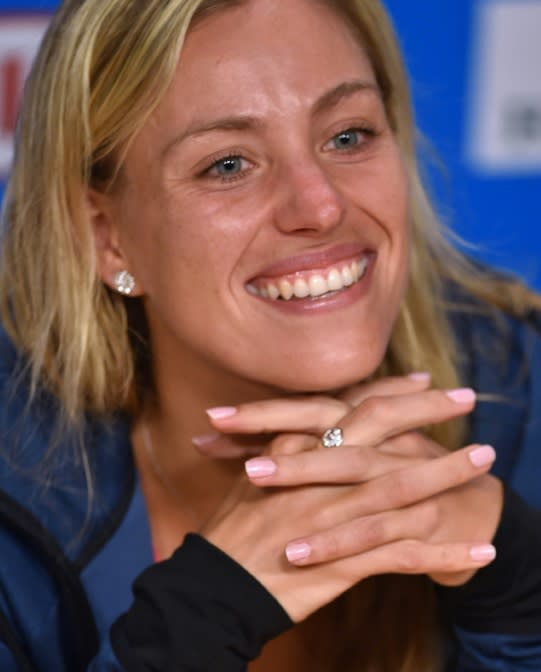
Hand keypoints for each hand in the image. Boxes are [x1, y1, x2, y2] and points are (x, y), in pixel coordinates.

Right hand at [199, 378, 501, 619]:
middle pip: (384, 432)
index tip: (424, 382)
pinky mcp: (344, 561)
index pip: (353, 408)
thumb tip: (308, 433)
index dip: (391, 392)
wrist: (214, 586)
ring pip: (402, 487)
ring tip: (486, 464)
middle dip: (428, 412)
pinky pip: (406, 557)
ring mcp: (333, 516)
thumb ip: (284, 450)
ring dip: (449, 474)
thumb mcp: (252, 476)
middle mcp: (318, 474)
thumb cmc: (230, 530)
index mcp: (295, 448)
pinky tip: (480, 553)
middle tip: (466, 398)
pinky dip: (446, 555)